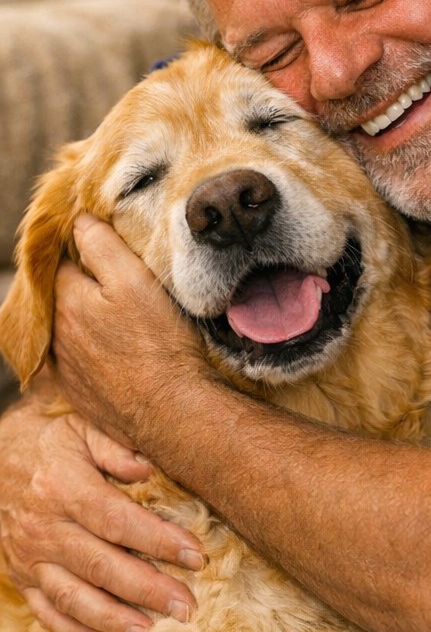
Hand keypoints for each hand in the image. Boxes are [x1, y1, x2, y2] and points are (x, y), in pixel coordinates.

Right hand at [0, 398, 201, 631]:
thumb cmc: (50, 440)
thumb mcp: (82, 428)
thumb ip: (116, 446)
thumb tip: (149, 468)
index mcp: (64, 488)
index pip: (117, 520)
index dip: (158, 540)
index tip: (196, 555)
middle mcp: (45, 528)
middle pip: (101, 566)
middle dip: (147, 590)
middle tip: (186, 606)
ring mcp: (29, 557)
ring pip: (72, 596)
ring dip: (112, 619)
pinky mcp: (20, 576)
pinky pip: (44, 610)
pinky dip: (70, 630)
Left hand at [52, 214, 207, 444]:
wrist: (171, 410)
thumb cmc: (161, 343)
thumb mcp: (137, 281)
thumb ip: (102, 247)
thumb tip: (79, 221)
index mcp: (68, 300)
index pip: (63, 259)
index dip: (84, 248)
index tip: (108, 246)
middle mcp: (57, 333)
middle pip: (62, 294)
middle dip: (81, 283)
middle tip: (115, 279)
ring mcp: (65, 365)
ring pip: (67, 328)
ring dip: (83, 318)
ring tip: (117, 315)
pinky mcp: (78, 391)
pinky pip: (75, 360)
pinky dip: (87, 350)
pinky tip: (114, 350)